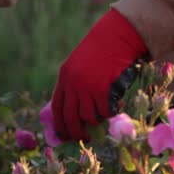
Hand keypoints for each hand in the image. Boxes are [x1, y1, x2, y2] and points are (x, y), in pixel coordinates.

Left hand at [51, 8, 147, 140]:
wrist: (117, 35)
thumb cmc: (102, 49)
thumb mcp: (80, 63)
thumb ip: (75, 82)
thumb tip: (77, 109)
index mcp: (64, 77)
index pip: (56, 107)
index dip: (59, 124)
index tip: (64, 135)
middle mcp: (72, 84)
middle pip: (69, 117)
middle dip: (75, 131)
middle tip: (83, 138)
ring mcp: (86, 87)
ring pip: (87, 116)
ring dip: (95, 121)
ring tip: (102, 118)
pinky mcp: (102, 89)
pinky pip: (104, 111)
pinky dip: (110, 113)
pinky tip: (115, 107)